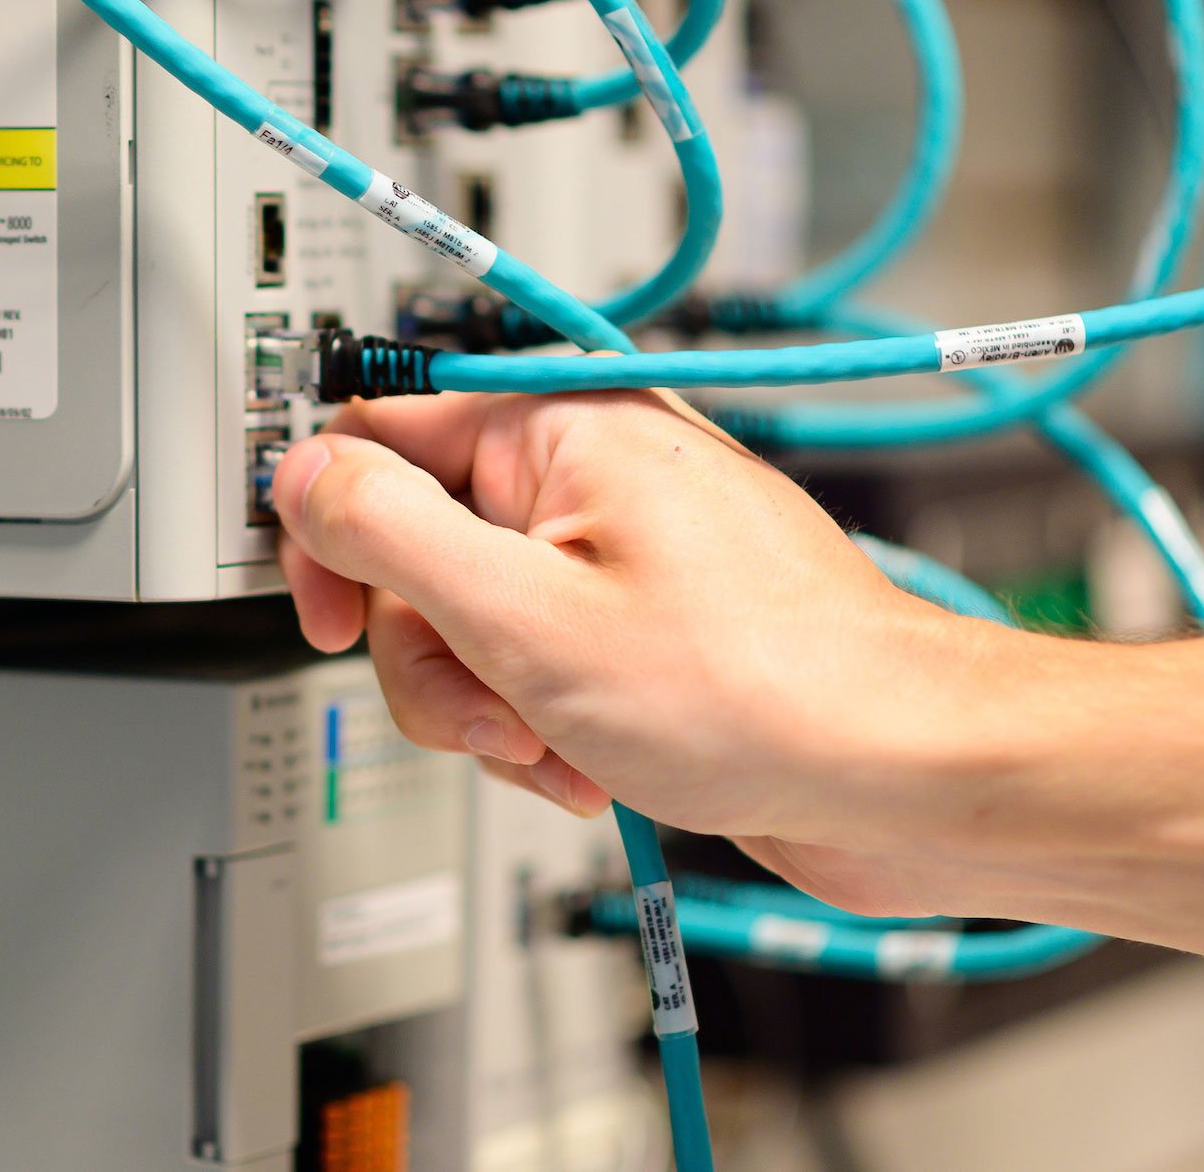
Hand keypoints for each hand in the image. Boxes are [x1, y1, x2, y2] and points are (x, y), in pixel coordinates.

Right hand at [271, 389, 1005, 916]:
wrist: (903, 776)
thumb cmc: (763, 691)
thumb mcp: (527, 615)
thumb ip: (390, 532)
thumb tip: (300, 475)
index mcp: (561, 427)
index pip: (379, 433)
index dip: (333, 528)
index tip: (333, 611)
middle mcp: (591, 474)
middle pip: (418, 550)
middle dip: (434, 654)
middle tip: (490, 707)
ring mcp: (620, 554)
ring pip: (472, 623)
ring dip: (491, 707)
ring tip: (560, 746)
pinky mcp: (646, 625)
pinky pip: (538, 666)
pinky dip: (545, 726)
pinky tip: (595, 765)